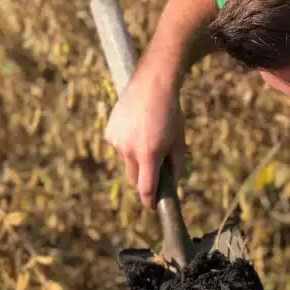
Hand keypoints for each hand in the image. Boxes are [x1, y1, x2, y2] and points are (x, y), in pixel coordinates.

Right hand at [104, 70, 186, 208]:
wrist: (153, 84)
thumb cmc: (171, 114)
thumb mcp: (179, 142)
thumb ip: (176, 168)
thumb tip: (170, 186)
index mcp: (149, 154)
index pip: (146, 188)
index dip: (149, 201)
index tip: (152, 206)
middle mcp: (129, 149)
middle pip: (134, 179)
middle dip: (144, 178)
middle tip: (155, 166)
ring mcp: (117, 141)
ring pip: (126, 163)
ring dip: (135, 159)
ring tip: (148, 137)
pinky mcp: (109, 132)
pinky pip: (119, 148)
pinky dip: (127, 145)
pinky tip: (136, 129)